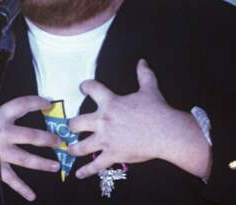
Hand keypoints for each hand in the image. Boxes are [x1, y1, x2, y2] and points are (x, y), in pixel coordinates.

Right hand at [0, 81, 60, 201]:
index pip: (23, 105)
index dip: (37, 102)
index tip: (48, 102)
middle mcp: (3, 134)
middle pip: (32, 136)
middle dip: (49, 139)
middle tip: (61, 141)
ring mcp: (0, 152)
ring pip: (26, 159)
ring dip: (43, 163)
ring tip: (56, 165)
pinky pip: (10, 179)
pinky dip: (21, 189)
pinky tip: (32, 195)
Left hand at [67, 59, 210, 178]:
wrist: (166, 132)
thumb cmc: (157, 110)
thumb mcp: (150, 89)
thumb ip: (144, 74)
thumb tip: (142, 61)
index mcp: (110, 103)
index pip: (91, 89)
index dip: (85, 86)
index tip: (82, 87)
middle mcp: (103, 121)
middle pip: (76, 122)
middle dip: (72, 124)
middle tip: (73, 126)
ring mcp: (106, 140)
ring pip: (80, 146)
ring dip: (73, 148)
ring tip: (69, 150)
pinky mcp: (112, 155)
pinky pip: (95, 165)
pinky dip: (86, 171)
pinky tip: (79, 174)